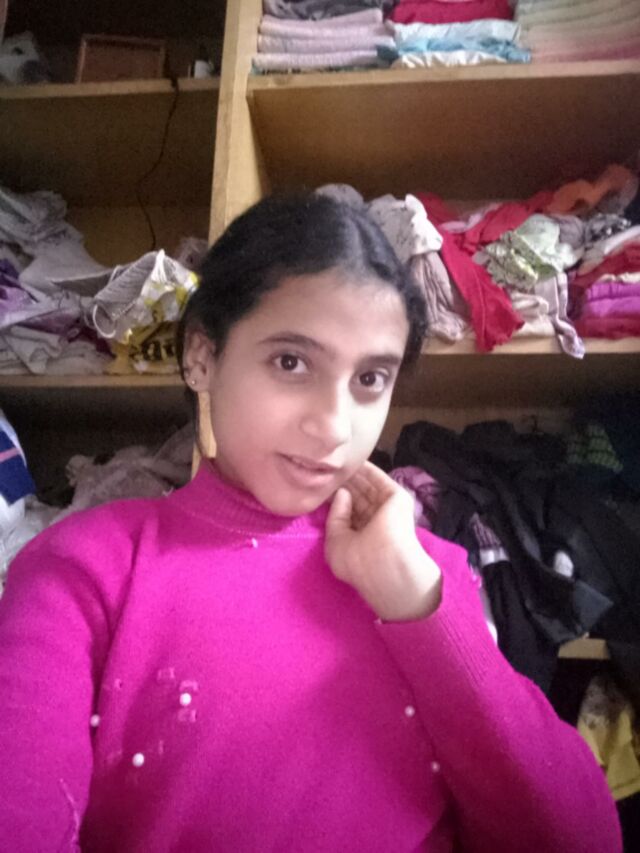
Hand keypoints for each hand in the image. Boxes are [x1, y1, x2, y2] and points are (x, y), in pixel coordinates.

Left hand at [325, 462, 441, 621]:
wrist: (386, 566)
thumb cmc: (358, 561)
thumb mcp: (336, 542)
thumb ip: (335, 517)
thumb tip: (342, 493)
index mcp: (361, 536)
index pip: (346, 512)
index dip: (333, 498)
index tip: (319, 484)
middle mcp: (374, 521)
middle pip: (356, 496)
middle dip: (342, 483)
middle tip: (325, 466)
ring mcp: (386, 508)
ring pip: (366, 486)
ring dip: (352, 474)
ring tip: (335, 459)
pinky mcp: (397, 498)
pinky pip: (379, 479)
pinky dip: (368, 469)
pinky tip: (353, 458)